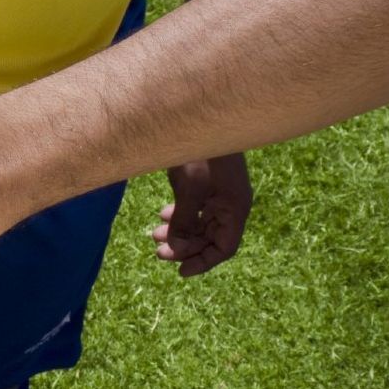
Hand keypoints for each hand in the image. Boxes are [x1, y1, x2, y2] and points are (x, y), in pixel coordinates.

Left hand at [153, 154, 251, 275]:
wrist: (201, 117)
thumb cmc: (200, 153)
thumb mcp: (190, 189)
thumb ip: (184, 222)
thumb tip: (176, 249)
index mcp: (235, 208)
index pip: (225, 247)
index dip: (203, 262)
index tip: (180, 271)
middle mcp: (230, 204)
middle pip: (210, 239)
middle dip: (185, 248)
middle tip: (158, 252)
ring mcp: (219, 193)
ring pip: (200, 224)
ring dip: (179, 233)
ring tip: (154, 235)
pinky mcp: (207, 184)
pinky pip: (195, 209)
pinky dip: (179, 216)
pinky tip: (162, 215)